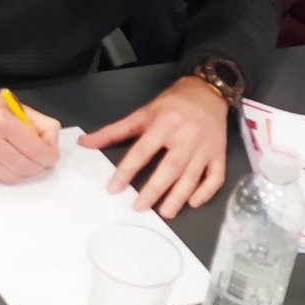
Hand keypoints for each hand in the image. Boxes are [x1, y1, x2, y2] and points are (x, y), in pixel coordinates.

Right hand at [0, 80, 60, 182]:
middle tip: (40, 160)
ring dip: (22, 171)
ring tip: (22, 159)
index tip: (52, 155)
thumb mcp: (16, 105)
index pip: (36, 151)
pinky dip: (4, 171)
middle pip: (25, 168)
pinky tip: (1, 158)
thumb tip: (52, 146)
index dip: (50, 156)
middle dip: (38, 166)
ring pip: (11, 178)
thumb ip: (41, 124)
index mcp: (1, 121)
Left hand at [78, 76, 228, 218]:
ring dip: (179, 196)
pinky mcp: (219, 154)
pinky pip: (216, 176)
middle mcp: (186, 136)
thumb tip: (85, 142)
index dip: (127, 170)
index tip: (114, 188)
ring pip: (193, 175)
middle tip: (139, 207)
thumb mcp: (142, 113)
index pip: (143, 150)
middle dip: (155, 189)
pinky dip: (206, 191)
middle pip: (171, 167)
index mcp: (165, 123)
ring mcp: (205, 147)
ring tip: (165, 212)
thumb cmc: (172, 104)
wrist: (208, 92)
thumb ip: (114, 131)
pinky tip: (193, 202)